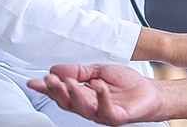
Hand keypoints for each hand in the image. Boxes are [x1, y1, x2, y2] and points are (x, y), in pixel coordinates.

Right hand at [27, 64, 163, 125]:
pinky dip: (101, 98)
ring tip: (69, 81)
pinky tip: (99, 87)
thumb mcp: (99, 71)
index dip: (48, 88)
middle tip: (50, 80)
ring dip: (74, 94)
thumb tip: (57, 69)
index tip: (35, 81)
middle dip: (57, 90)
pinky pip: (106, 110)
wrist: (150, 92)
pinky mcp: (116, 117)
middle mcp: (90, 107)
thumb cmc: (127, 84)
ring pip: (83, 108)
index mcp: (84, 95)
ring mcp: (102, 113)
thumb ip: (80, 71)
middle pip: (68, 102)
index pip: (62, 93)